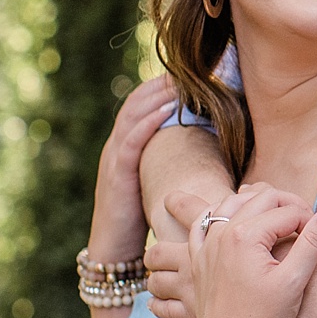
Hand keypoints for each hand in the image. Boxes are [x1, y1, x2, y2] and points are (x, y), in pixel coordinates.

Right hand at [89, 75, 181, 263]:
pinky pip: (131, 142)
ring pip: (132, 116)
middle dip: (160, 83)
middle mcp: (117, 147)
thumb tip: (204, 150)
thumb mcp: (154, 185)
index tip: (186, 71)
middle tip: (186, 66)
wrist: (112, 251)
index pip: (141, 106)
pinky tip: (166, 110)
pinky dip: (147, 122)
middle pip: (136, 103)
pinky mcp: (116, 176)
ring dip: (156, 95)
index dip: (161, 87)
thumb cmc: (139, 221)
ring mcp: (113, 160)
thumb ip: (169, 165)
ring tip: (179, 80)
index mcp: (126, 147)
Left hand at [182, 186, 316, 317]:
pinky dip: (222, 216)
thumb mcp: (296, 279)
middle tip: (309, 228)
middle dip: (292, 208)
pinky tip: (236, 224)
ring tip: (279, 221)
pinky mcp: (198, 258)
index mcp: (246, 235)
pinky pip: (204, 223)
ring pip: (232, 203)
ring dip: (257, 204)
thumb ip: (315, 238)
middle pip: (264, 198)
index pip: (291, 212)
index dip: (315, 226)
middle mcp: (222, 233)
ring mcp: (206, 244)